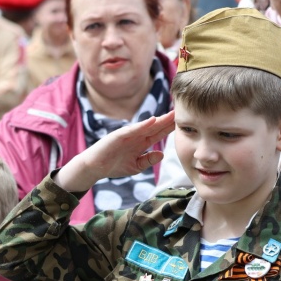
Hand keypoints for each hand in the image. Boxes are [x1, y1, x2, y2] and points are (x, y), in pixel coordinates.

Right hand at [56, 111, 175, 192]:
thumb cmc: (113, 165)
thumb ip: (148, 160)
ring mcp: (128, 135)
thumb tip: (162, 154)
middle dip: (169, 120)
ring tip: (172, 113)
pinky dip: (142, 125)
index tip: (185, 123)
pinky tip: (152, 120)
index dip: (171, 128)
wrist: (94, 167)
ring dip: (160, 120)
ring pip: (147, 126)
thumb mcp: (136, 166)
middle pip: (156, 127)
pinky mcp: (118, 136)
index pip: (159, 133)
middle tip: (184, 112)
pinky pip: (132, 130)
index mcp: (141, 143)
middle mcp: (137, 136)